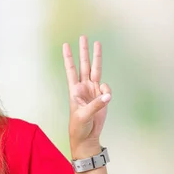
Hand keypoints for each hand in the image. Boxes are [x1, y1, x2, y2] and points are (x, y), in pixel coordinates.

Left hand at [63, 36, 111, 154]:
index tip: (66, 45)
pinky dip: (107, 91)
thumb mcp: (84, 115)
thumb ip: (96, 104)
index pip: (71, 70)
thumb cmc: (79, 126)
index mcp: (74, 90)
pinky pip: (106, 88)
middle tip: (83, 36)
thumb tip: (107, 95)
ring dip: (96, 57)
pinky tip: (106, 98)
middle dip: (83, 51)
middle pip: (84, 65)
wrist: (87, 136)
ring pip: (96, 70)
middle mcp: (83, 87)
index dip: (68, 58)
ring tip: (98, 43)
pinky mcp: (102, 97)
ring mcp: (93, 91)